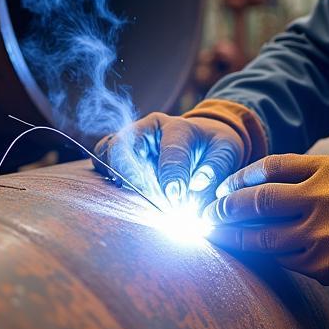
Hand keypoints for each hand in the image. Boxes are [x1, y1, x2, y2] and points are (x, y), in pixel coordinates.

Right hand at [94, 99, 266, 206]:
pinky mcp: (121, 151)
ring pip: (108, 150)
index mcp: (179, 127)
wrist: (204, 137)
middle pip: (126, 146)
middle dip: (135, 177)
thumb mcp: (226, 152)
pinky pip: (102, 159)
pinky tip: (125, 190)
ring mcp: (131, 138)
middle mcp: (149, 128)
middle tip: (151, 200)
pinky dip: (107, 175)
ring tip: (135, 194)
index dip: (172, 177)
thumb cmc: (215, 145)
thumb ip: (213, 172)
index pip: (171, 152)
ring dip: (116, 175)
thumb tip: (193, 193)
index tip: (176, 199)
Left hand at [203, 154, 328, 289]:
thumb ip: (304, 172)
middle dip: (224, 209)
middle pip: (257, 202)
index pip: (269, 168)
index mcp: (324, 171)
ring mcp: (321, 235)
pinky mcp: (325, 266)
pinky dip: (265, 257)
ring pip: (263, 239)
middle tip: (204, 215)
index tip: (221, 188)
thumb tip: (256, 183)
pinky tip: (250, 255)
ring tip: (212, 237)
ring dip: (233, 238)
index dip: (239, 178)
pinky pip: (285, 261)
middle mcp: (320, 200)